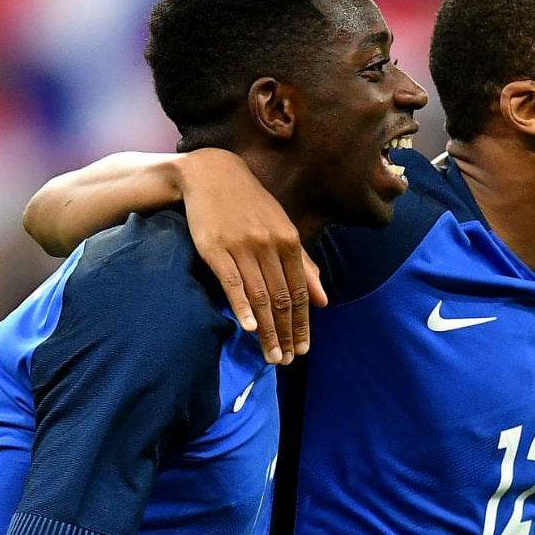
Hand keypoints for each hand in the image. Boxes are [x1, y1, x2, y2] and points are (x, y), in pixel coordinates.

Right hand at [180, 149, 327, 363]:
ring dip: (267, 331)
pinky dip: (242, 306)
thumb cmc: (249, 205)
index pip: (300, 291)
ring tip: (271, 356)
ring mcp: (242, 247)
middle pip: (281, 298)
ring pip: (259, 296)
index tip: (303, 348)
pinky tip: (249, 328)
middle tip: (287, 360)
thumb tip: (323, 300)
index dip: (302, 323)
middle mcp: (269, 244)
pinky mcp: (215, 248)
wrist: (211, 174)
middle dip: (286, 333)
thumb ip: (303, 265)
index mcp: (289, 240)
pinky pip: (231, 282)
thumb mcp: (282, 228)